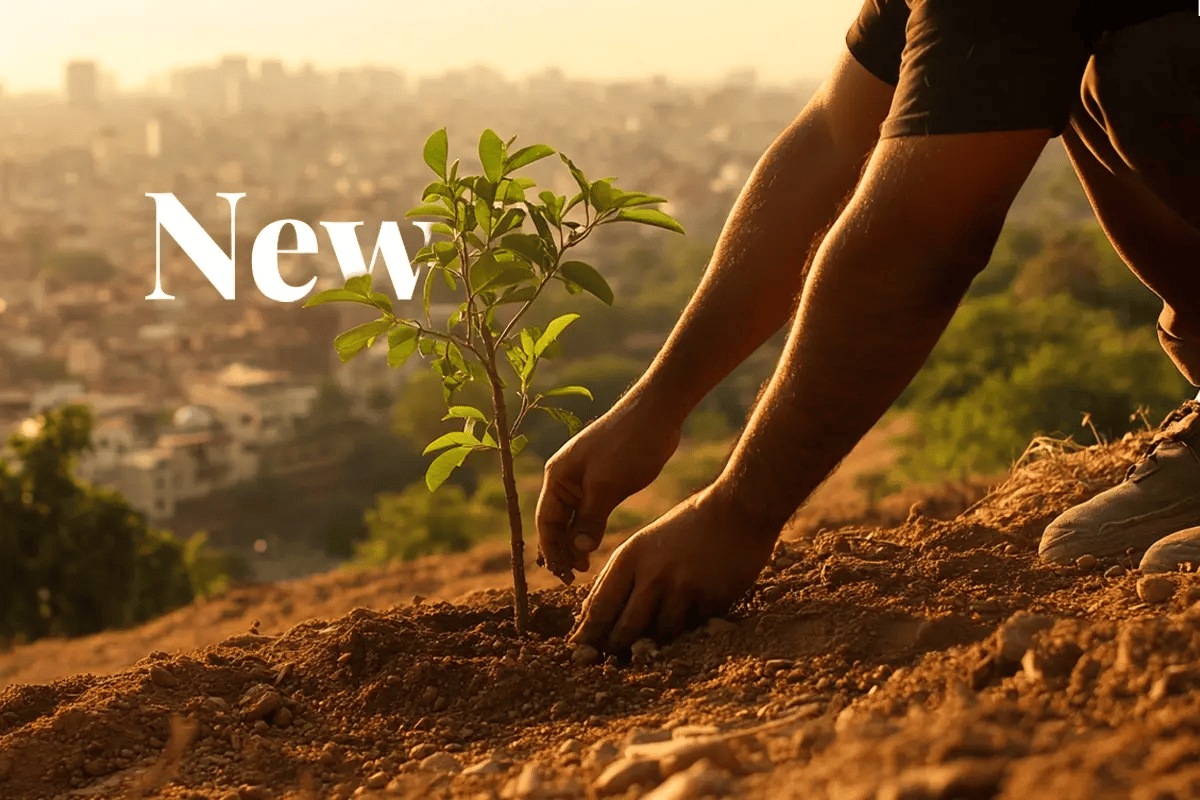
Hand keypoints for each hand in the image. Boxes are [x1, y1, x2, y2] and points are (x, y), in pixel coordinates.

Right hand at [536, 396, 681, 583]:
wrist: (656, 414)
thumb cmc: (627, 444)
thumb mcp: (607, 485)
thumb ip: (591, 519)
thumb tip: (579, 551)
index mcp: (558, 476)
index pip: (546, 521)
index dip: (551, 550)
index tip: (564, 574)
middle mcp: (566, 478)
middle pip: (556, 522)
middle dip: (561, 550)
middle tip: (573, 577)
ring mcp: (585, 479)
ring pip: (574, 518)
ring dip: (576, 543)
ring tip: (584, 568)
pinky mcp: (604, 480)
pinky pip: (591, 511)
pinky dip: (590, 529)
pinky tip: (596, 546)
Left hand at [568, 485, 776, 650]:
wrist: (737, 510)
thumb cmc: (686, 526)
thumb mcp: (644, 542)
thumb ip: (619, 575)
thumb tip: (590, 611)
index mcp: (631, 557)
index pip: (600, 607)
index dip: (589, 634)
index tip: (580, 650)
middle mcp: (653, 575)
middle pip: (625, 628)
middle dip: (615, 648)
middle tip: (609, 662)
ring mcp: (683, 590)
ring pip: (660, 634)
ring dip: (655, 642)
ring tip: (650, 645)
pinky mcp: (710, 600)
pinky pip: (692, 628)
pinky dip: (687, 629)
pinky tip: (690, 621)